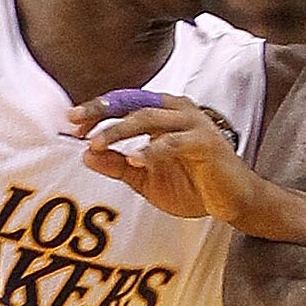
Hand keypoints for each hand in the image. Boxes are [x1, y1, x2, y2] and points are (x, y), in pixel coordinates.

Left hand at [73, 92, 267, 225]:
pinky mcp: (207, 143)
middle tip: (79, 126)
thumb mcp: (145, 178)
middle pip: (134, 103)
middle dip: (103, 113)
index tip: (72, 121)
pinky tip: (135, 159)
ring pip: (151, 117)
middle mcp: (178, 111)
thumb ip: (118, 166)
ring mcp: (195, 124)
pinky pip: (174, 142)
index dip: (98, 109)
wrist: (233, 203)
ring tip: (99, 144)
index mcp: (164, 113)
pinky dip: (152, 149)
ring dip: (121, 130)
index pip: (125, 102)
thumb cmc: (194, 186)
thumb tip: (86, 155)